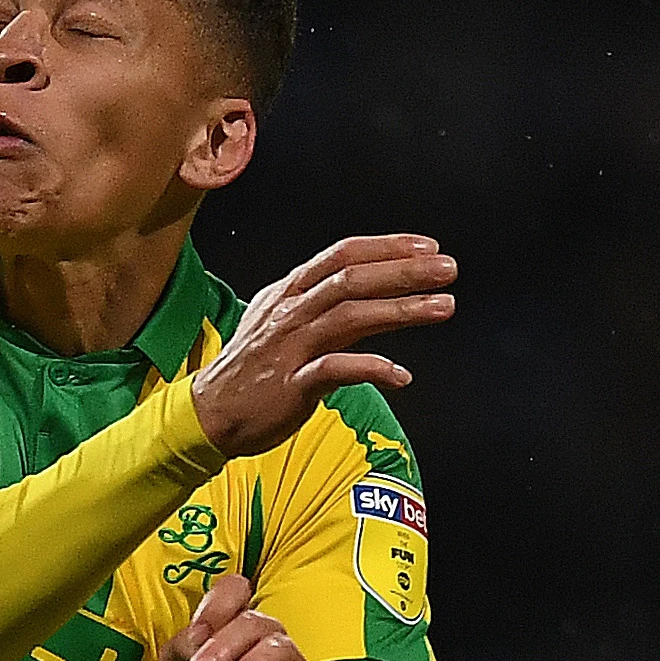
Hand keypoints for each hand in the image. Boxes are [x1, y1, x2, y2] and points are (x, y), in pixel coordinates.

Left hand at [155, 574, 321, 660]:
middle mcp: (263, 640)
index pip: (234, 592)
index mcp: (231, 628)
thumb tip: (194, 639)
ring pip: (281, 647)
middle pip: (254, 621)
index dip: (218, 604)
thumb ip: (177, 658)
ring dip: (257, 660)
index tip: (198, 632)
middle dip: (225, 643)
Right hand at [192, 235, 456, 457]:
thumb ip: (321, 303)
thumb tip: (365, 290)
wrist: (210, 413)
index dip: (387, 248)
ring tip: (443, 307)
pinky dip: (371, 369)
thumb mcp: (281, 321)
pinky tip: (401, 375)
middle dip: (404, 271)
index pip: (342, 255)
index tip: (428, 248)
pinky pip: (336, 370)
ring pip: (350, 317)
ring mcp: (291, 347)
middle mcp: (292, 312)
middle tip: (449, 269)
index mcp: (291, 292)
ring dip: (400, 310)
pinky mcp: (292, 384)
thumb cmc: (253, 368)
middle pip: (352, 279)